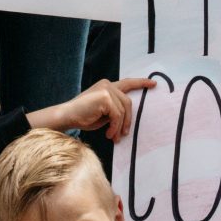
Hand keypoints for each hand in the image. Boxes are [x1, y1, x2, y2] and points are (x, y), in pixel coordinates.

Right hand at [30, 77, 156, 142]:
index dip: (141, 83)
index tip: (153, 84)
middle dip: (127, 120)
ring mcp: (106, 89)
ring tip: (113, 137)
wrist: (67, 116)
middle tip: (123, 135)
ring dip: (119, 127)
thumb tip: (127, 121)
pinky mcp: (105, 97)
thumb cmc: (83, 117)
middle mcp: (107, 84)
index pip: (127, 83)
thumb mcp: (103, 113)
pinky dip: (114, 127)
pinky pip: (117, 115)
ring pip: (123, 111)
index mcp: (107, 86)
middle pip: (128, 103)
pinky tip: (108, 134)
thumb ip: (115, 111)